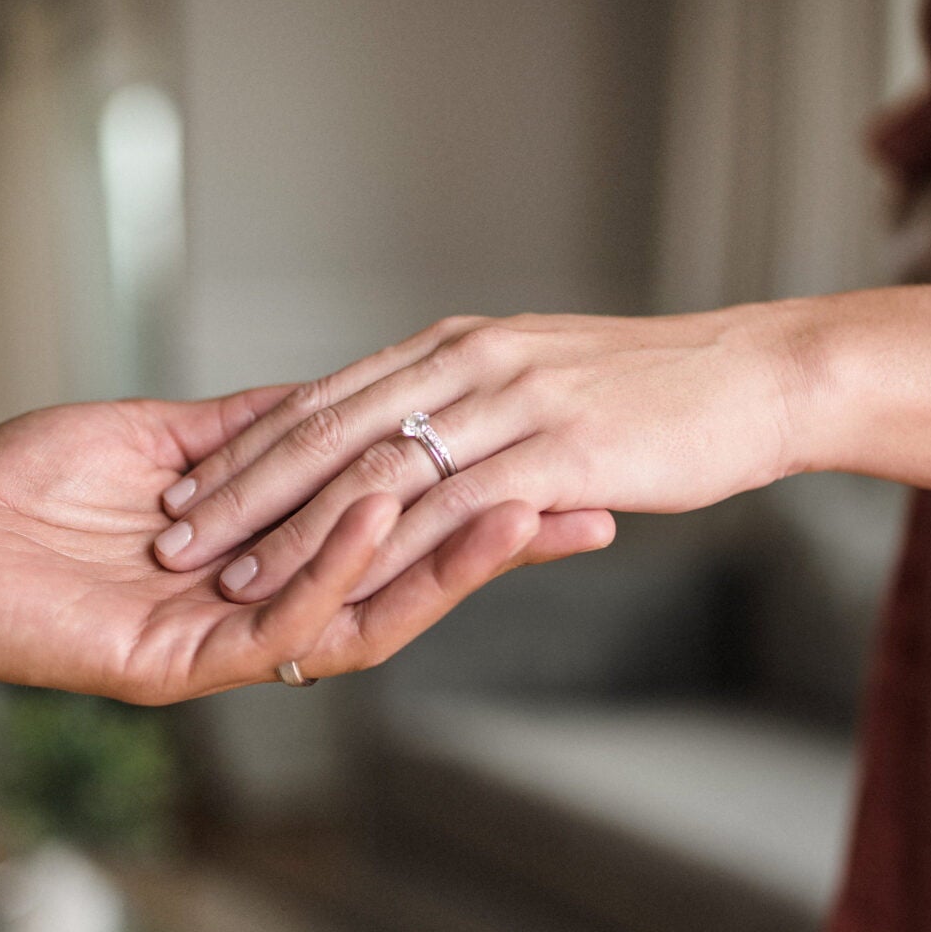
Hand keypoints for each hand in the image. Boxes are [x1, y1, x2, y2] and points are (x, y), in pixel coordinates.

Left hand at [0, 389, 602, 701]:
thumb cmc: (34, 489)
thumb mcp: (171, 439)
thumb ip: (259, 430)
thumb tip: (345, 397)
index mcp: (266, 564)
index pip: (394, 536)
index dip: (476, 507)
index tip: (559, 466)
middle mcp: (260, 615)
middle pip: (404, 588)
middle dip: (496, 549)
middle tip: (587, 505)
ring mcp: (224, 648)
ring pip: (359, 618)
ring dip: (435, 562)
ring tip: (510, 507)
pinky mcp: (178, 667)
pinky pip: (277, 627)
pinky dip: (333, 569)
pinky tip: (381, 513)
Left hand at [145, 312, 793, 605]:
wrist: (760, 375)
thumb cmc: (656, 387)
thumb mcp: (538, 375)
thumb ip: (466, 403)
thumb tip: (405, 443)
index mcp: (452, 347)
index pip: (323, 400)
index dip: (248, 450)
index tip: (182, 489)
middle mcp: (465, 366)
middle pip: (324, 431)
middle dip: (241, 491)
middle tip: (170, 537)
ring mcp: (508, 406)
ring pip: (373, 472)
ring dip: (294, 527)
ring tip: (229, 574)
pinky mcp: (556, 454)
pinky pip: (454, 506)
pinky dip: (389, 546)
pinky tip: (341, 584)